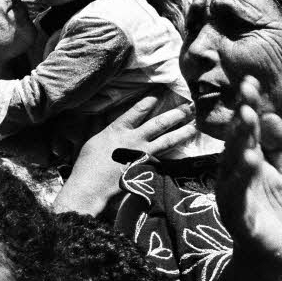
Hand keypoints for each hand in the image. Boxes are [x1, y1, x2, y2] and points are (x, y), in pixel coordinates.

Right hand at [54, 93, 195, 215]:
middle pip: (159, 124)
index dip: (150, 100)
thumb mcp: (92, 140)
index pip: (138, 110)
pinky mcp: (146, 169)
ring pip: (167, 142)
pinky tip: (185, 152)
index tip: (160, 93)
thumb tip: (100, 114)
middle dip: (175, 114)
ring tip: (194, 127)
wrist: (91, 187)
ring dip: (182, 133)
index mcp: (118, 130)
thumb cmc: (87, 164)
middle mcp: (134, 140)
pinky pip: (163, 160)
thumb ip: (101, 127)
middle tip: (189, 107)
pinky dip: (174, 156)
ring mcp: (142, 155)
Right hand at [214, 77, 281, 265]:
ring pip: (233, 165)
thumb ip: (276, 147)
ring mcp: (233, 195)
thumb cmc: (274, 211)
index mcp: (244, 162)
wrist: (271, 252)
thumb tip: (271, 115)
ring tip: (247, 120)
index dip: (247, 106)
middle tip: (248, 98)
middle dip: (241, 120)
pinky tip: (249, 162)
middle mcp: (233, 175)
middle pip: (235, 143)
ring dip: (239, 142)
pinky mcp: (238, 217)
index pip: (244, 130)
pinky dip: (242, 179)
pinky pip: (238, 195)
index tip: (252, 82)